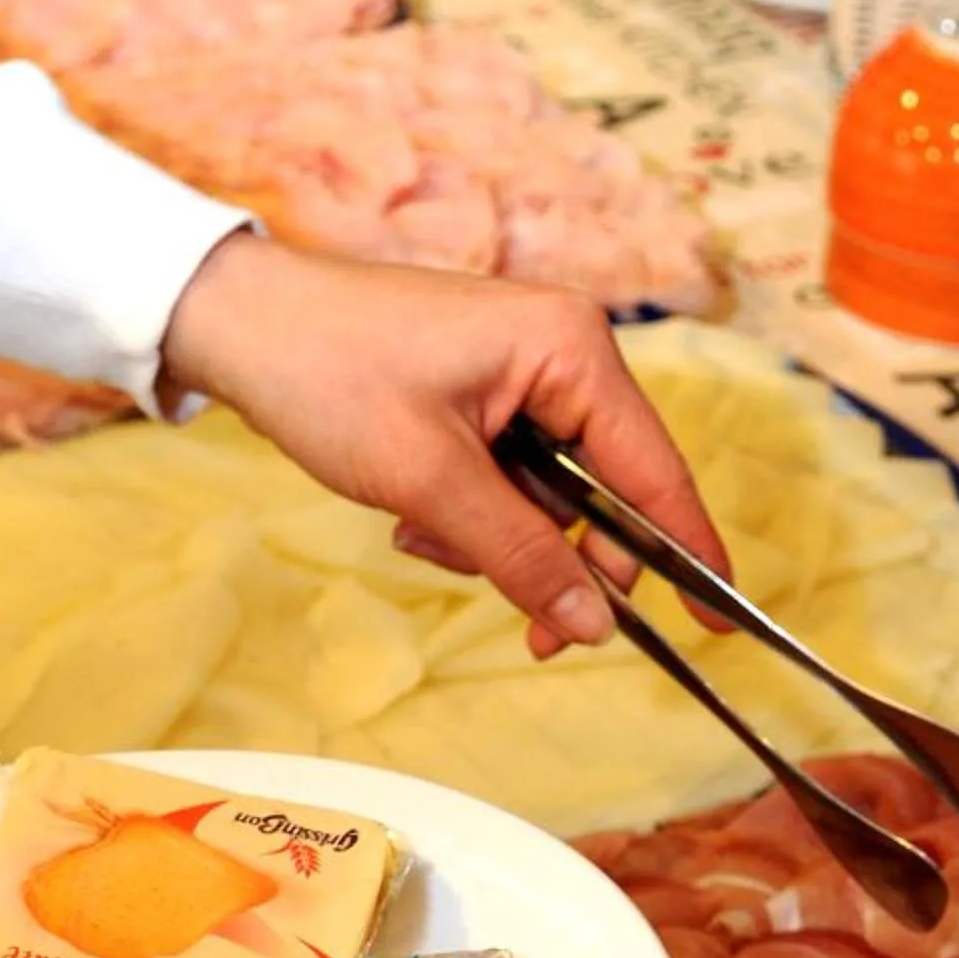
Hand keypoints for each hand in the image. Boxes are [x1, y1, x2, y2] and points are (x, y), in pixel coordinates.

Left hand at [160, 234, 728, 656]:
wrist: (237, 323)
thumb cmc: (328, 374)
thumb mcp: (429, 480)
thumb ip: (521, 554)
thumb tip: (597, 622)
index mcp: (571, 347)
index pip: (656, 468)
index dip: (690, 552)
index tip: (721, 623)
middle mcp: (563, 351)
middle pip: (609, 491)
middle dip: (564, 561)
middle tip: (538, 635)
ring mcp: (523, 370)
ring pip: (553, 497)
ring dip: (498, 539)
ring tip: (423, 529)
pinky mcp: (485, 392)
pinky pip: (510, 480)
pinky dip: (471, 514)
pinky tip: (414, 511)